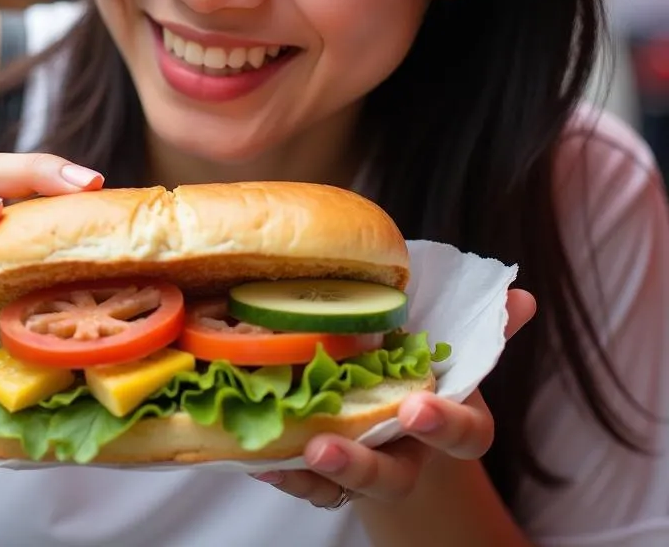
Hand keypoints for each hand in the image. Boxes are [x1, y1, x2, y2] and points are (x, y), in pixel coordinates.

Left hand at [250, 288, 536, 507]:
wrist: (400, 425)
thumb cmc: (427, 373)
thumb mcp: (456, 351)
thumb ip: (485, 326)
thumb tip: (522, 296)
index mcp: (448, 423)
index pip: (463, 435)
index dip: (443, 425)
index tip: (415, 407)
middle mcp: (407, 454)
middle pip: (393, 476)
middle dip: (363, 466)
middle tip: (327, 448)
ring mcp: (367, 468)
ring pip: (344, 485)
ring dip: (314, 472)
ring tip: (283, 453)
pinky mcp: (326, 475)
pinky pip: (306, 483)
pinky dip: (283, 471)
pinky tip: (258, 458)